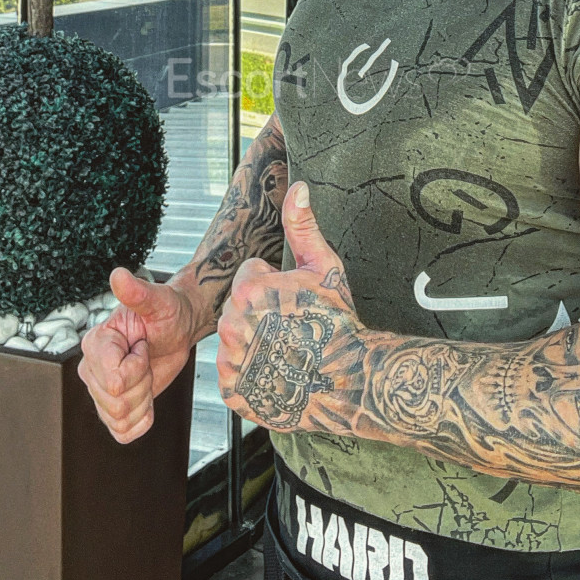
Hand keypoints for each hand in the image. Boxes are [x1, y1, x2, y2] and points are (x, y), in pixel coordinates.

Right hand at [78, 266, 197, 443]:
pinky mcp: (112, 408)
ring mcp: (99, 390)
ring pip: (120, 418)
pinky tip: (147, 397)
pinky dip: (141, 421)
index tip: (143, 345)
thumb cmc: (167, 311)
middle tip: (147, 359)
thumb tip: (119, 275)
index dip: (138, 366)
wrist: (178, 328)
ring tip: (146, 373)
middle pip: (117, 401)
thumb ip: (136, 292)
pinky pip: (122, 432)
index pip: (114, 379)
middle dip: (143, 384)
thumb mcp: (157, 300)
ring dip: (144, 401)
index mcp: (95, 342)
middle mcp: (91, 368)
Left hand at [216, 182, 364, 432]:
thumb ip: (302, 225)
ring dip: (253, 342)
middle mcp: (232, 324)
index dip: (274, 286)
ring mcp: (231, 360)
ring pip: (234, 340)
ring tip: (286, 350)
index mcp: (249, 290)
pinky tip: (276, 372)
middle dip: (260, 313)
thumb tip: (297, 189)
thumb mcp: (323, 266)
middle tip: (292, 327)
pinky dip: (250, 374)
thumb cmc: (338, 323)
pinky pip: (233, 373)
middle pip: (237, 308)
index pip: (249, 277)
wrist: (347, 382)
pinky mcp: (232, 390)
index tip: (294, 302)